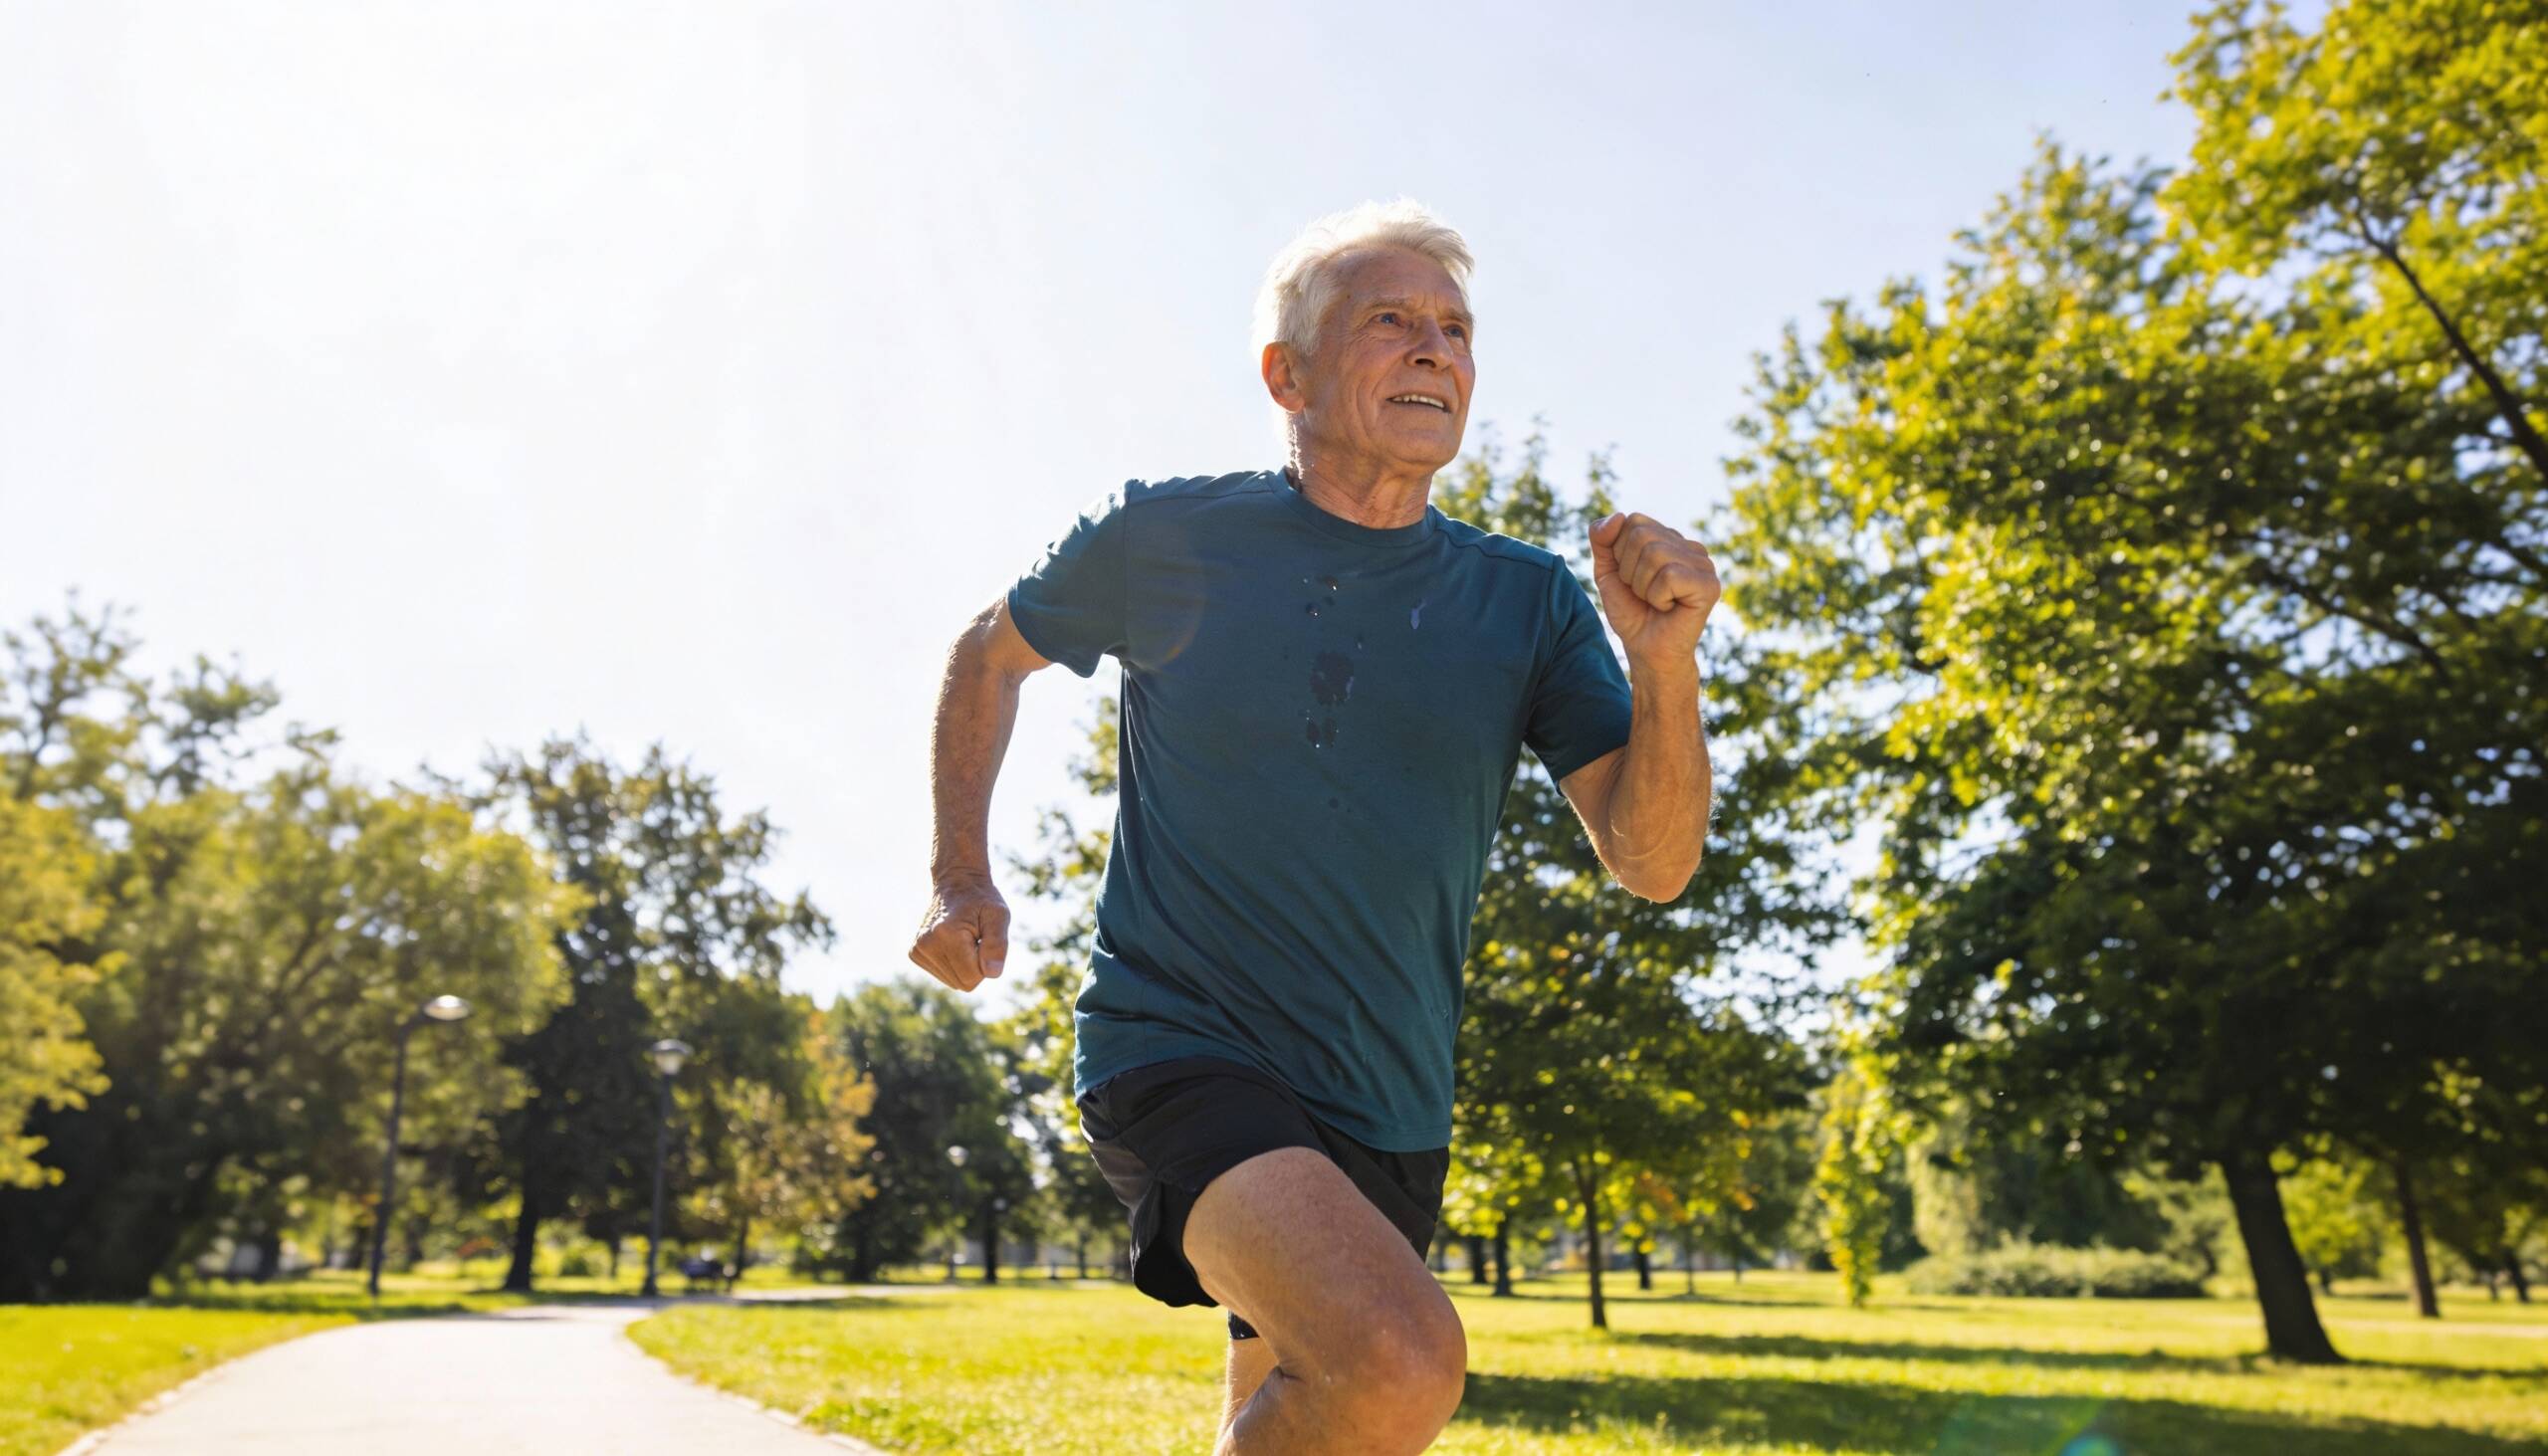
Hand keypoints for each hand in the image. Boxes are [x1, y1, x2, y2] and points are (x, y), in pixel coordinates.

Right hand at [908, 875, 1008, 991]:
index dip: (986, 963)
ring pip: (953, 982)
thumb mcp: (998, 915)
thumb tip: (992, 973)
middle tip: (975, 939)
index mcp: (947, 935)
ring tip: (964, 939)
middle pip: (963, 983)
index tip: (983, 939)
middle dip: (976, 966)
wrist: (956, 883)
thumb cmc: (982, 900)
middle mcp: (927, 944)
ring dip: (965, 965)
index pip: (973, 977)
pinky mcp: (915, 953)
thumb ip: (998, 944)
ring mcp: (918, 949)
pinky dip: (953, 965)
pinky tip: (953, 943)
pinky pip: (943, 976)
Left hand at [1589, 511, 1719, 663]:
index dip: (1619, 554)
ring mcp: (1704, 564)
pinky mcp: (1710, 585)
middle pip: (1641, 535)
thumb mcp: (1607, 571)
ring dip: (1642, 586)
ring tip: (1656, 602)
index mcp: (1670, 538)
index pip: (1632, 521)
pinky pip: (1669, 576)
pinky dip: (1657, 598)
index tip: (1630, 579)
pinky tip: (1669, 608)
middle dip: (1629, 571)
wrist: (1646, 651)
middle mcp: (1690, 547)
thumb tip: (1619, 515)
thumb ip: (1603, 539)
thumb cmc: (1631, 612)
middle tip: (1643, 594)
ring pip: (1654, 554)